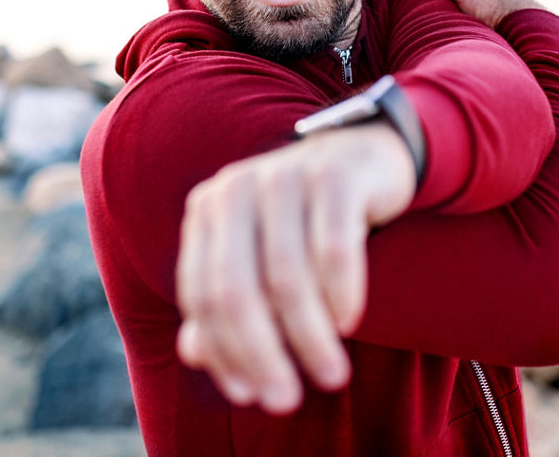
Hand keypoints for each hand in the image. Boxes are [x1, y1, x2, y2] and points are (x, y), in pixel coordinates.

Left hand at [175, 121, 414, 413]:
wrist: (363, 159)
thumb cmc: (303, 222)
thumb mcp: (258, 257)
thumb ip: (224, 302)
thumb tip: (194, 354)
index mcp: (208, 209)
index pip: (201, 294)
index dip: (222, 351)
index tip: (251, 395)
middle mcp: (237, 187)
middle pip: (236, 289)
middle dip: (262, 354)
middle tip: (287, 400)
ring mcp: (285, 175)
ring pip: (287, 276)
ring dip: (309, 337)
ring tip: (331, 374)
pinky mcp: (334, 175)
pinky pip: (334, 248)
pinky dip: (340, 294)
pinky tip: (348, 322)